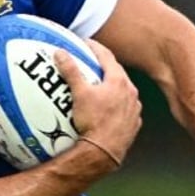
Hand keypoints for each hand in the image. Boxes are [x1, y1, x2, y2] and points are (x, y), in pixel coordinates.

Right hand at [55, 40, 141, 165]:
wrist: (104, 152)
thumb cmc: (93, 122)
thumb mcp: (79, 94)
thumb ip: (71, 71)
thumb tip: (60, 53)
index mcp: (119, 81)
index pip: (106, 56)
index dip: (94, 47)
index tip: (85, 43)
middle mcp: (131, 92)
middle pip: (117, 72)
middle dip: (104, 66)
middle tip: (90, 63)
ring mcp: (134, 109)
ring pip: (123, 91)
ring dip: (112, 86)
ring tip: (98, 87)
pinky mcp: (134, 124)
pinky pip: (125, 109)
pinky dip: (116, 105)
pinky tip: (106, 110)